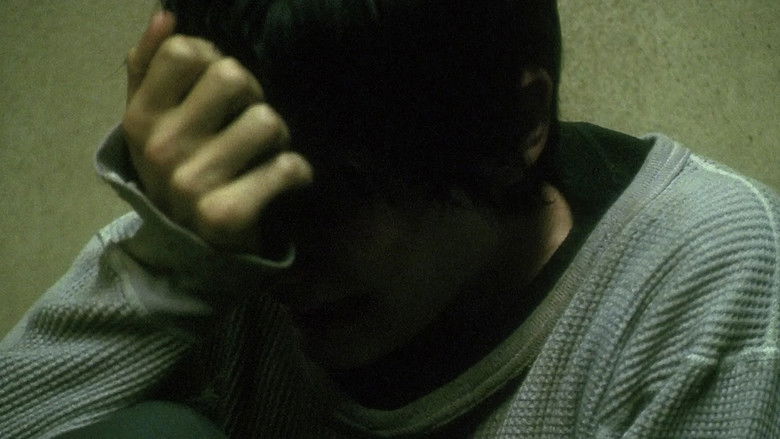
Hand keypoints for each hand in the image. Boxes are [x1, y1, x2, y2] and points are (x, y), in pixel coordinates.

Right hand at [122, 11, 312, 252]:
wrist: (189, 251)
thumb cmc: (178, 172)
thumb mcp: (152, 122)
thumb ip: (150, 66)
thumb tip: (166, 16)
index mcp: (141, 118)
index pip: (187, 52)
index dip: (214, 61)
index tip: (219, 88)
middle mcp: (162, 149)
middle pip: (233, 77)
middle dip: (252, 95)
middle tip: (247, 121)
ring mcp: (193, 183)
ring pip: (266, 120)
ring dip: (277, 136)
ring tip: (264, 153)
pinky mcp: (228, 214)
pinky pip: (288, 168)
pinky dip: (297, 172)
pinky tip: (284, 179)